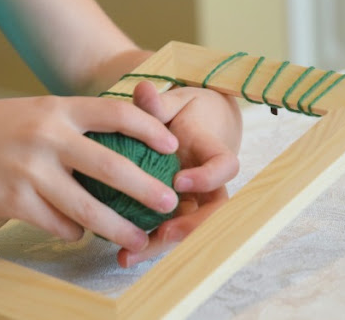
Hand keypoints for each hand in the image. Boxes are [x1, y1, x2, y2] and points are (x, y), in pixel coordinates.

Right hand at [0, 96, 178, 252]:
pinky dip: (74, 231)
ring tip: (138, 238)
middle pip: (112, 166)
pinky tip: (79, 232)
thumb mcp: (35, 111)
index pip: (117, 112)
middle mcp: (48, 136)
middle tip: (169, 204)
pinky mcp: (14, 201)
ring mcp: (30, 170)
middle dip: (147, 188)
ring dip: (118, 226)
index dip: (150, 130)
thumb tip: (119, 146)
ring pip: (88, 207)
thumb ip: (73, 123)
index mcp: (57, 108)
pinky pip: (58, 223)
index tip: (172, 146)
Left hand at [117, 81, 241, 266]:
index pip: (225, 166)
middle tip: (163, 233)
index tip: (179, 180)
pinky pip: (166, 229)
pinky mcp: (177, 209)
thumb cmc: (184, 112)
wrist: (196, 126)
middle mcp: (209, 181)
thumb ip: (158, 102)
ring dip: (161, 245)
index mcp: (213, 151)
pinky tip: (120, 254)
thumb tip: (143, 89)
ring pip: (187, 227)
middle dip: (191, 227)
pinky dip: (147, 243)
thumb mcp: (172, 102)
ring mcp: (194, 199)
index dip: (208, 177)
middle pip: (212, 212)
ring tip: (127, 256)